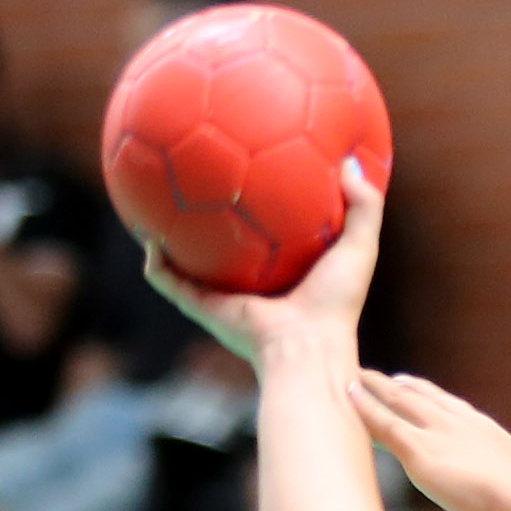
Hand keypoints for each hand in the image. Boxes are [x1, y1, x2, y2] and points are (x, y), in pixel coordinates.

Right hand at [140, 158, 383, 374]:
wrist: (305, 347)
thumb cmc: (335, 304)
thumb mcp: (359, 249)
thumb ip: (364, 207)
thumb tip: (351, 164)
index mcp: (286, 276)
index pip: (268, 240)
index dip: (258, 215)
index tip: (246, 183)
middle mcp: (252, 288)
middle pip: (224, 252)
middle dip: (208, 225)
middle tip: (194, 188)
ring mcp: (224, 299)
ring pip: (189, 267)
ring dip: (170, 242)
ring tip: (153, 209)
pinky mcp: (203, 307)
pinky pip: (169, 281)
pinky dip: (155, 262)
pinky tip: (146, 235)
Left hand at [347, 365, 510, 510]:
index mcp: (486, 433)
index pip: (452, 408)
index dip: (431, 396)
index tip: (415, 386)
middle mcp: (460, 425)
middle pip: (423, 398)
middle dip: (400, 387)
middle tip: (381, 377)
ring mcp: (439, 435)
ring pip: (398, 403)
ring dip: (374, 389)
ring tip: (354, 380)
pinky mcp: (419, 451)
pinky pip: (383, 424)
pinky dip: (363, 408)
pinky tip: (346, 396)